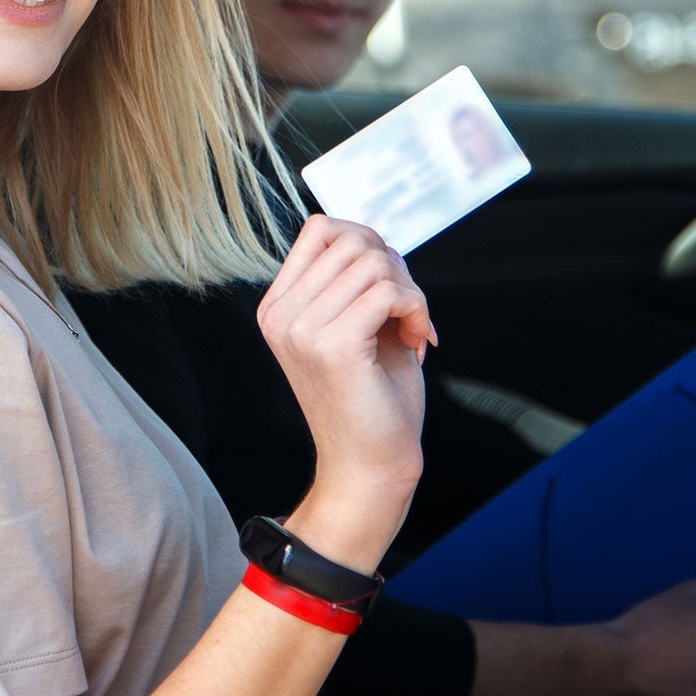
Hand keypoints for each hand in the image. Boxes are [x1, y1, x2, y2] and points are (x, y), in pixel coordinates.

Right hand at [256, 216, 433, 565]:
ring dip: (410, 292)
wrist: (371, 467)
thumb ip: (358, 279)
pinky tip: (417, 342)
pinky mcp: (332, 346)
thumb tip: (377, 239)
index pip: (321, 228)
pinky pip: (388, 291)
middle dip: (396, 269)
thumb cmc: (372, 398)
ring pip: (373, 262)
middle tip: (407, 313)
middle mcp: (280, 314)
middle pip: (351, 240)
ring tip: (412, 332)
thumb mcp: (358, 324)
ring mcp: (301, 329)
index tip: (389, 290)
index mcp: (278, 306)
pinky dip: (416, 309)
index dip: (369, 245)